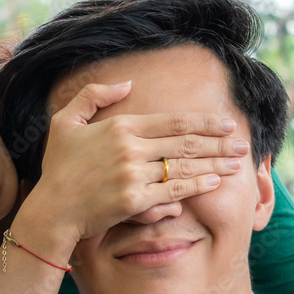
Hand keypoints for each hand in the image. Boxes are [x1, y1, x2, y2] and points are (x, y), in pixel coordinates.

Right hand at [22, 81, 246, 249]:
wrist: (52, 210)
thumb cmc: (58, 169)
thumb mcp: (65, 122)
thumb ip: (95, 96)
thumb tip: (128, 83)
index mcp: (120, 126)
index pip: (173, 121)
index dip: (204, 121)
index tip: (226, 123)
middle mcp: (130, 148)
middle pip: (185, 141)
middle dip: (219, 142)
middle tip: (242, 143)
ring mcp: (134, 174)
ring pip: (185, 166)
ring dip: (215, 164)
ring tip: (236, 163)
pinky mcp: (135, 200)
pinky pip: (174, 191)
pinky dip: (198, 186)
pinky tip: (215, 182)